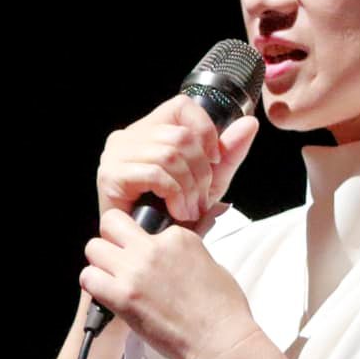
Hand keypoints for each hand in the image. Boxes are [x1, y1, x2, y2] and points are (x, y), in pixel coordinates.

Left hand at [80, 209, 262, 358]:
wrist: (220, 341)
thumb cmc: (222, 311)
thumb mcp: (211, 265)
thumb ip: (185, 253)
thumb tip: (171, 256)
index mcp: (178, 237)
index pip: (144, 224)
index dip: (141, 241)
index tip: (145, 256)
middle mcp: (154, 248)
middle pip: (111, 224)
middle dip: (112, 239)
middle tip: (119, 259)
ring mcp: (136, 270)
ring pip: (93, 248)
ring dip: (100, 263)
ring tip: (112, 279)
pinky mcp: (123, 296)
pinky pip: (88, 278)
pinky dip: (94, 285)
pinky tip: (107, 295)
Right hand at [97, 95, 260, 229]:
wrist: (149, 252)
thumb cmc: (172, 215)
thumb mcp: (210, 181)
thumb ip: (228, 153)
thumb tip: (249, 123)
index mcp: (150, 130)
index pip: (182, 106)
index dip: (206, 131)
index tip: (214, 161)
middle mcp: (128, 136)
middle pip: (180, 136)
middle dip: (201, 172)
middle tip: (202, 199)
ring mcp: (116, 155)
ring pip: (169, 154)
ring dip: (189, 187)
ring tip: (190, 209)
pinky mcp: (110, 176)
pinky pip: (155, 173)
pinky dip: (174, 194)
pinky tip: (177, 211)